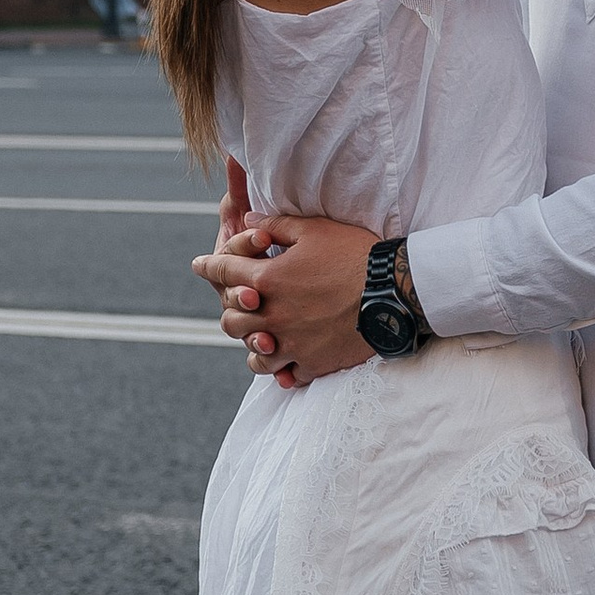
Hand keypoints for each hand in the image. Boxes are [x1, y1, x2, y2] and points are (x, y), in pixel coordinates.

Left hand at [192, 212, 378, 385]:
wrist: (394, 291)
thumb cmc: (355, 254)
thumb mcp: (315, 229)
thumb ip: (275, 224)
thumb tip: (247, 220)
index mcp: (269, 278)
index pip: (224, 270)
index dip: (208, 265)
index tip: (199, 265)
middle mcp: (273, 314)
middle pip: (231, 320)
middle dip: (229, 310)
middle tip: (237, 305)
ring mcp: (291, 343)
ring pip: (254, 354)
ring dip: (253, 344)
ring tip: (260, 338)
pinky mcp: (312, 363)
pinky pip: (286, 374)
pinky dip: (282, 369)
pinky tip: (285, 364)